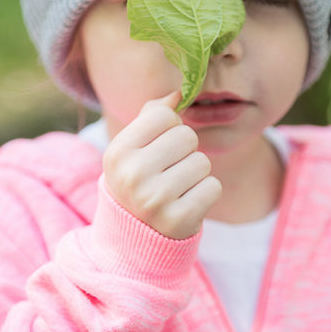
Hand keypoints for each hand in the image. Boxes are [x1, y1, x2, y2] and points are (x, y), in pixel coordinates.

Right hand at [102, 91, 221, 238]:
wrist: (134, 239)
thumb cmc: (139, 182)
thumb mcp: (133, 150)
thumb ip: (152, 116)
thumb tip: (178, 92)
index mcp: (118, 152)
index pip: (163, 116)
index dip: (170, 128)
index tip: (160, 146)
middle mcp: (132, 175)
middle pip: (186, 137)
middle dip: (186, 151)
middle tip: (171, 171)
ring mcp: (155, 199)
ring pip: (202, 162)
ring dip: (197, 174)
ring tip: (178, 189)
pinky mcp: (179, 220)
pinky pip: (213, 187)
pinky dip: (206, 193)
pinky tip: (187, 203)